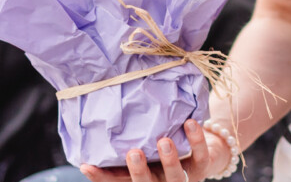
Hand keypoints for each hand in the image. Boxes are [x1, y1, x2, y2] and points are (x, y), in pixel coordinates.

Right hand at [80, 119, 224, 181]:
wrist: (201, 153)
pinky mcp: (202, 167)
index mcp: (142, 178)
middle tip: (133, 153)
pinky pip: (201, 155)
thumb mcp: (145, 146)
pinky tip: (190, 123)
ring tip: (164, 141)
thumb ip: (131, 138)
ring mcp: (182, 177)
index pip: (118, 181)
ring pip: (175, 176)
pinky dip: (196, 140)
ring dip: (170, 160)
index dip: (102, 177)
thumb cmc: (163, 148)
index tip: (87, 165)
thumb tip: (105, 116)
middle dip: (139, 171)